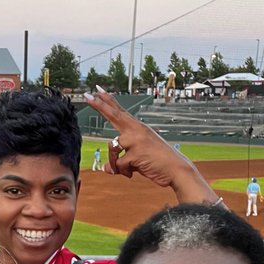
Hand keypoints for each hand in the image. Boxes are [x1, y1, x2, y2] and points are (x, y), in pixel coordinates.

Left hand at [84, 87, 220, 205]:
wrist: (176, 169)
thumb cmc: (158, 162)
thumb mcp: (138, 158)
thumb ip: (121, 161)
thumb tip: (105, 169)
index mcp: (138, 128)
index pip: (120, 111)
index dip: (108, 101)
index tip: (98, 90)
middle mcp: (136, 130)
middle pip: (114, 115)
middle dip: (99, 105)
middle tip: (87, 94)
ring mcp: (136, 140)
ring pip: (112, 149)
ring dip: (115, 163)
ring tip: (126, 170)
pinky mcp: (136, 153)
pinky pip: (119, 164)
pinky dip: (123, 171)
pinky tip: (133, 173)